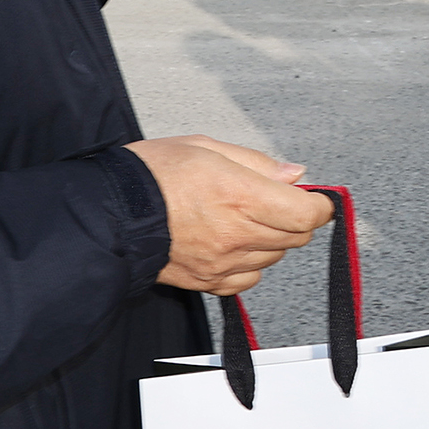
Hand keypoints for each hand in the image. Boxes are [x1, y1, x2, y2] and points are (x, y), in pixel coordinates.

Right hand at [126, 136, 334, 296]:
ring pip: (274, 257)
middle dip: (294, 218)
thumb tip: (295, 175)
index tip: (315, 198)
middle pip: (296, 237)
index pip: (307, 213)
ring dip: (272, 239)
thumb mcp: (206, 147)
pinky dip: (250, 264)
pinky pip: (249, 280)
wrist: (109, 213)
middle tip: (275, 200)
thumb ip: (257, 163)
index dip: (319, 205)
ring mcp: (222, 262)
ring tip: (245, 218)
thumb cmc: (150, 174)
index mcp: (240, 195)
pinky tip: (233, 244)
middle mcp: (236, 233)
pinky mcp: (207, 282)